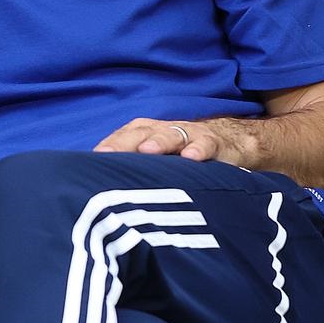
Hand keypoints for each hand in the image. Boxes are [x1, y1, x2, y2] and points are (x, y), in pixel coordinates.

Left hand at [94, 117, 231, 162]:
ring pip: (172, 135)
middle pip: (141, 133)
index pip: (122, 137)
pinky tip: (191, 159)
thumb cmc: (183, 156)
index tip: (92, 160)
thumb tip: (105, 192)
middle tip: (108, 155)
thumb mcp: (159, 161)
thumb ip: (136, 171)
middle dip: (124, 143)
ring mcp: (189, 135)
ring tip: (147, 150)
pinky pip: (205, 144)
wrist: (231, 142)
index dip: (108, 147)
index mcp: (146, 133)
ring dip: (159, 141)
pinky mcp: (214, 143)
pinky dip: (198, 150)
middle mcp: (164, 131)